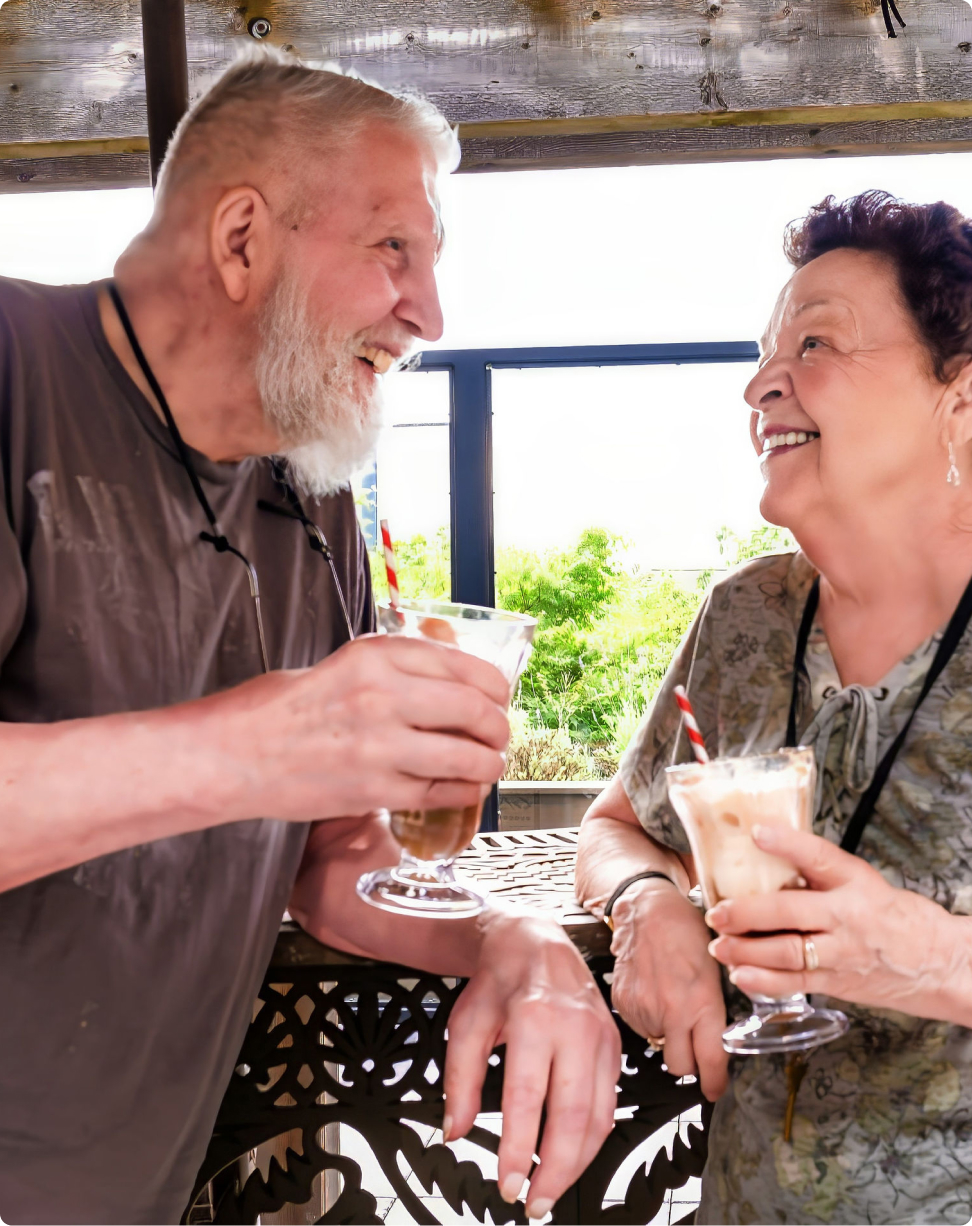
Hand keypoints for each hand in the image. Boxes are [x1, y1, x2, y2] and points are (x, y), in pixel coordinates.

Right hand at [213, 633, 509, 820]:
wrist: (231, 755)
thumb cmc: (278, 709)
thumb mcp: (341, 665)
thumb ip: (395, 668)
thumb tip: (450, 676)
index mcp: (375, 656)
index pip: (463, 664)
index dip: (494, 686)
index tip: (498, 696)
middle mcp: (383, 695)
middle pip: (476, 708)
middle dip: (499, 725)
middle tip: (499, 734)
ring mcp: (381, 746)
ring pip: (469, 756)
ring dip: (491, 763)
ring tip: (489, 765)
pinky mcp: (374, 791)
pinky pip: (442, 792)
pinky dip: (464, 792)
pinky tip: (464, 788)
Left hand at [442, 911, 620, 1218]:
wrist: (535, 941)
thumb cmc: (500, 979)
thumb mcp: (466, 1021)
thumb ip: (460, 1078)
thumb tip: (455, 1128)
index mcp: (535, 1017)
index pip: (528, 1099)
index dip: (519, 1150)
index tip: (507, 1183)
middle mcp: (575, 1027)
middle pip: (573, 1115)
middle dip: (556, 1170)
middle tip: (533, 1202)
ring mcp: (601, 1036)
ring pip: (599, 1115)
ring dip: (579, 1162)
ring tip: (552, 1190)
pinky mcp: (614, 1045)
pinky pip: (610, 1102)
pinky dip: (594, 1137)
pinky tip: (574, 1155)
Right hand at [608, 880, 728, 1100]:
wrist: (647, 909)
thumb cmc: (686, 930)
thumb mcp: (718, 967)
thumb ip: (718, 1006)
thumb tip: (723, 1039)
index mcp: (702, 1002)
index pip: (710, 1061)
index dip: (716, 1082)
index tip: (716, 1089)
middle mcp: (671, 1011)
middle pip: (680, 1066)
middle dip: (689, 1062)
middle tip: (693, 1045)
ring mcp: (644, 1008)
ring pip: (658, 1045)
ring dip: (666, 1035)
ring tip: (671, 1002)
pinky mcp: (623, 1003)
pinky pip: (639, 1027)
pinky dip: (648, 1018)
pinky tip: (654, 994)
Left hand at [706, 824, 964, 1019]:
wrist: (940, 964)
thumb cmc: (896, 917)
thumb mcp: (865, 882)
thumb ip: (821, 872)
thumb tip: (769, 849)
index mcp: (855, 883)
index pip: (820, 857)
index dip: (787, 842)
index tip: (757, 832)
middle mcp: (847, 917)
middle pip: (791, 911)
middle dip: (747, 912)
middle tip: (717, 912)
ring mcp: (842, 953)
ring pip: (787, 952)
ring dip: (746, 951)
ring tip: (719, 945)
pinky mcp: (839, 983)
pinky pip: (797, 983)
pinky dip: (765, 981)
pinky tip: (740, 975)